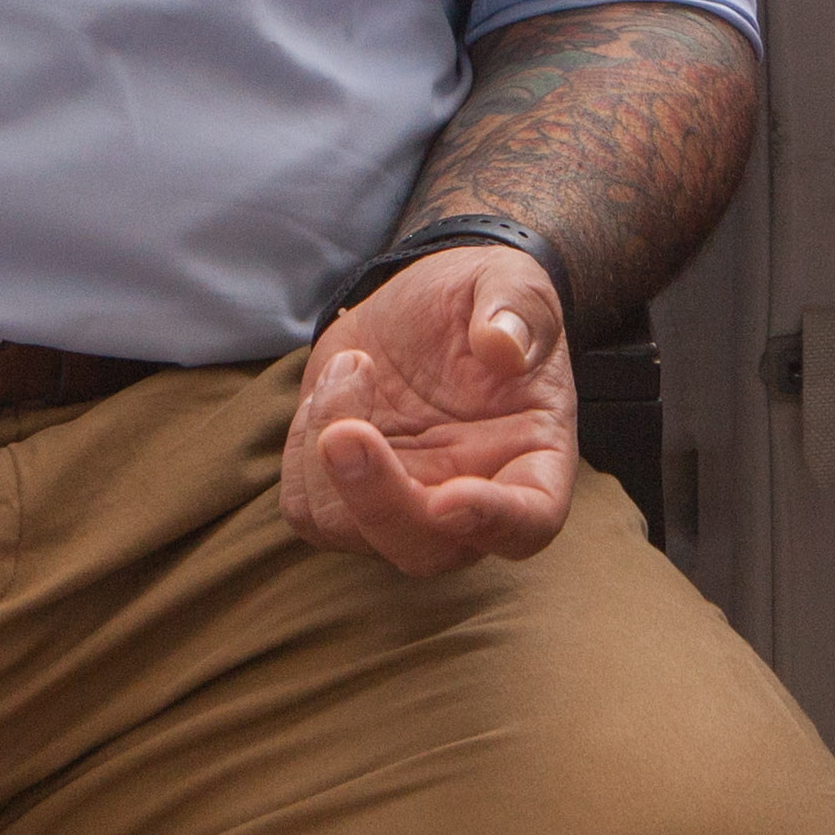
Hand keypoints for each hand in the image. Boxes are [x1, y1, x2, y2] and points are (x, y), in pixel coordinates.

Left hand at [281, 243, 577, 576]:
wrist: (429, 308)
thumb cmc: (486, 301)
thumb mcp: (512, 284)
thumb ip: (517, 310)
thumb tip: (502, 345)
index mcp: (533, 458)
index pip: (530, 520)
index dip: (495, 521)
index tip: (452, 500)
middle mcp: (472, 501)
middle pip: (426, 550)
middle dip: (376, 500)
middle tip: (344, 433)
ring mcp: (407, 506)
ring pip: (349, 530)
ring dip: (327, 446)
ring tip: (353, 365)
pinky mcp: (349, 497)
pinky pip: (307, 508)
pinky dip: (302, 450)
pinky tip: (334, 387)